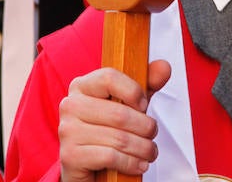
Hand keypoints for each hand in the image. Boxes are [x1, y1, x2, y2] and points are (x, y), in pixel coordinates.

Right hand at [58, 60, 171, 181]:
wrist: (88, 165)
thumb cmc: (109, 129)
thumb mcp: (130, 104)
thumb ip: (147, 84)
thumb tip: (164, 66)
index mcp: (82, 86)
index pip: (109, 77)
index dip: (133, 91)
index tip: (144, 105)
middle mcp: (70, 105)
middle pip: (119, 113)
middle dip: (145, 127)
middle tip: (152, 134)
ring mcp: (67, 131)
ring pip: (119, 138)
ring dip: (143, 148)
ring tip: (150, 152)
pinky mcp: (70, 156)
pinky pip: (111, 157)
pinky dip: (131, 163)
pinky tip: (139, 164)